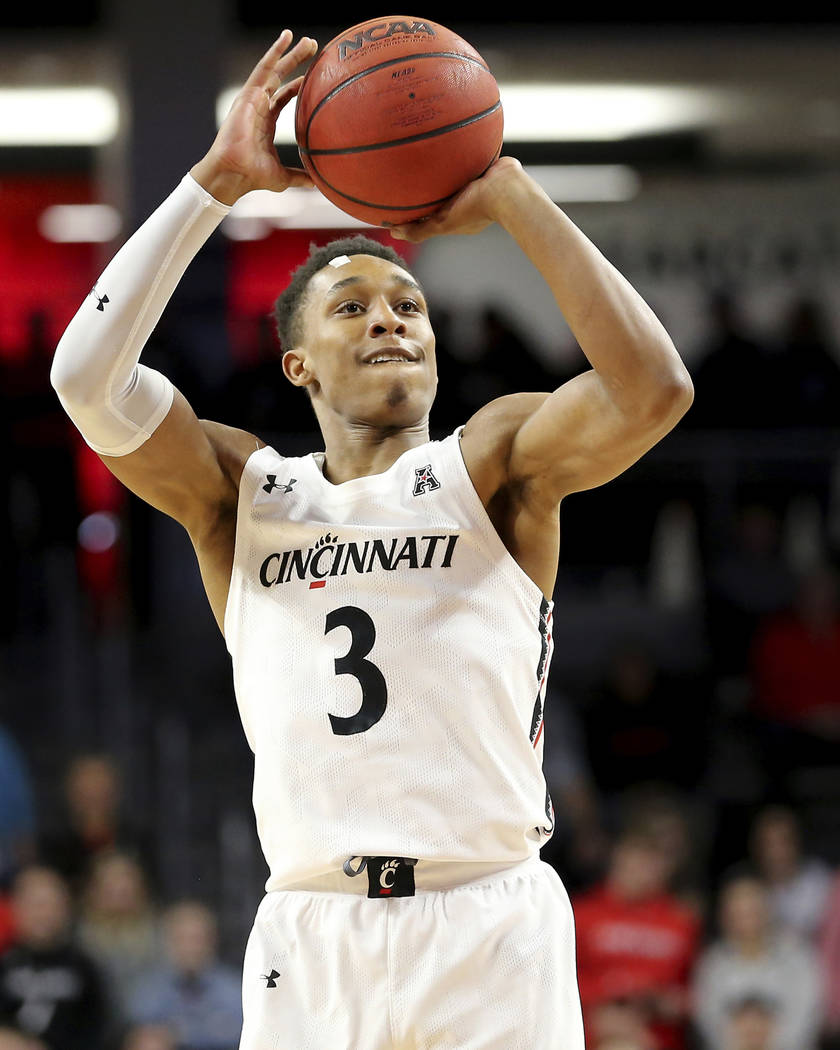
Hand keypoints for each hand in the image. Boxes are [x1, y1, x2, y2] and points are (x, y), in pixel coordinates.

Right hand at [190, 30, 317, 204]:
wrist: (235, 173)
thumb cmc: (253, 177)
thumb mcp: (284, 177)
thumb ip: (300, 177)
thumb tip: (318, 184)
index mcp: (265, 121)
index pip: (283, 97)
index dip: (297, 87)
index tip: (313, 78)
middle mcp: (259, 106)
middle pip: (280, 77)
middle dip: (296, 62)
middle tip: (314, 48)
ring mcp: (253, 98)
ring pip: (273, 68)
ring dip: (289, 52)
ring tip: (306, 39)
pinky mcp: (248, 94)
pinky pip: (263, 68)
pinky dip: (275, 52)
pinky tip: (287, 38)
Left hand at [387, 156, 525, 240]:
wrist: (508, 187)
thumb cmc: (477, 208)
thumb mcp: (444, 223)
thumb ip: (421, 230)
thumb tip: (393, 233)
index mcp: (457, 214)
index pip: (430, 213)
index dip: (413, 209)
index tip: (394, 201)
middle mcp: (465, 197)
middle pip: (439, 192)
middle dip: (423, 186)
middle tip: (400, 173)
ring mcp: (475, 180)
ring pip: (450, 172)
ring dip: (437, 164)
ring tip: (416, 148)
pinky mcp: (482, 163)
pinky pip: (462, 153)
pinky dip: (451, 146)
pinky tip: (436, 133)